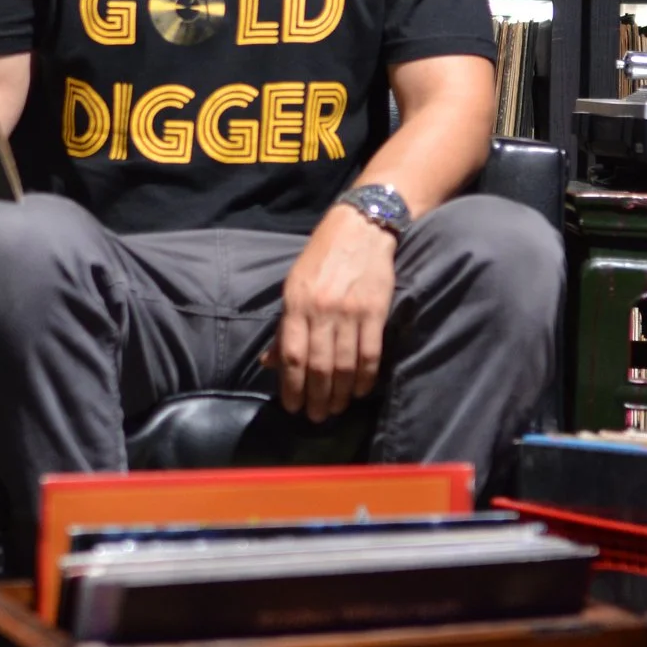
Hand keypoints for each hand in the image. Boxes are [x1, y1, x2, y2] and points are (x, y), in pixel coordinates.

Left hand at [265, 204, 396, 422]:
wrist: (361, 229)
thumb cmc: (322, 258)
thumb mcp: (293, 286)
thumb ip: (285, 326)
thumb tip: (270, 362)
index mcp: (296, 303)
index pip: (292, 355)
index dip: (291, 386)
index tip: (292, 407)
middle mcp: (322, 309)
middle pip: (318, 366)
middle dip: (316, 397)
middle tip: (316, 417)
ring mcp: (351, 311)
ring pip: (345, 365)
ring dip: (340, 393)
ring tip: (335, 409)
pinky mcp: (376, 311)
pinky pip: (370, 354)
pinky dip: (365, 378)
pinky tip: (360, 391)